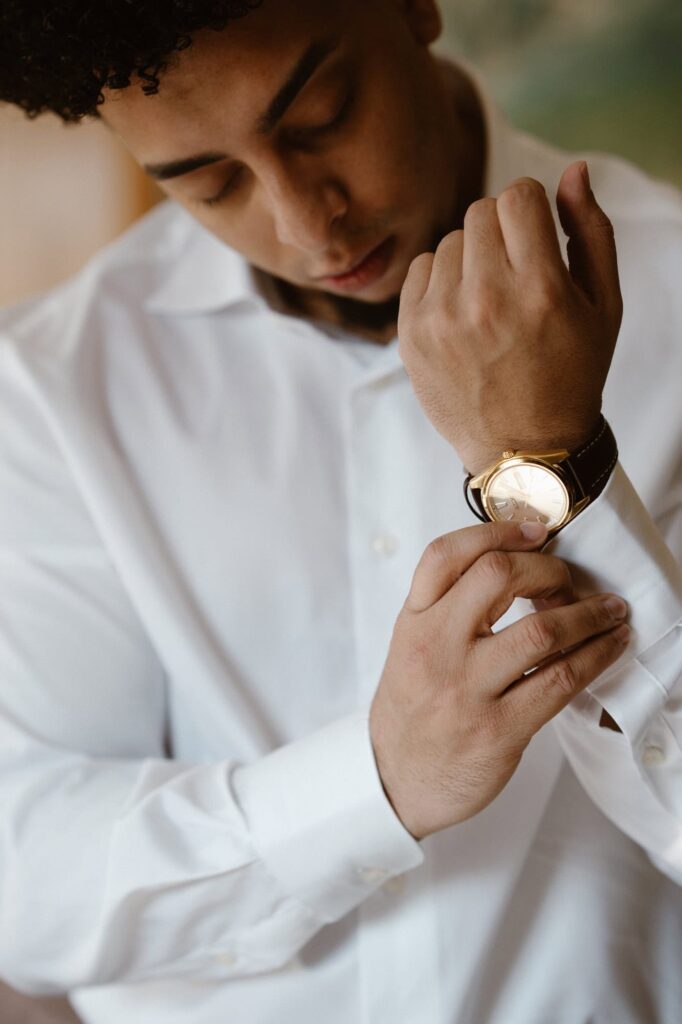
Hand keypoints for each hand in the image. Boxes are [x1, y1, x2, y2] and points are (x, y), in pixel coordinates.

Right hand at [369, 520, 628, 839]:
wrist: (394, 780)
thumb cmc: (410, 710)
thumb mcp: (410, 646)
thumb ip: (448, 607)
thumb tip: (517, 568)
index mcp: (413, 622)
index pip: (445, 556)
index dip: (495, 531)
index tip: (535, 530)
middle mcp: (436, 649)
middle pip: (497, 577)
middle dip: (549, 569)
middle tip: (570, 581)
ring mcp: (467, 690)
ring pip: (540, 631)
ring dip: (588, 614)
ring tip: (610, 611)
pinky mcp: (499, 729)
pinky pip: (559, 682)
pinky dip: (595, 658)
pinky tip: (608, 647)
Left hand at [397, 160, 623, 473]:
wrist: (525, 449)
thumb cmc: (571, 374)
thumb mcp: (603, 305)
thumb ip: (590, 231)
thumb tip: (572, 170)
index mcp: (539, 288)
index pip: (519, 195)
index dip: (531, 211)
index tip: (535, 240)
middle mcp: (486, 299)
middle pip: (481, 211)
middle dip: (501, 233)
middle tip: (515, 275)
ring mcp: (442, 318)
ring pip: (450, 241)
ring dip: (471, 259)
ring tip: (490, 303)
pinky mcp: (412, 335)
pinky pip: (420, 269)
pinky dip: (440, 281)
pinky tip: (462, 313)